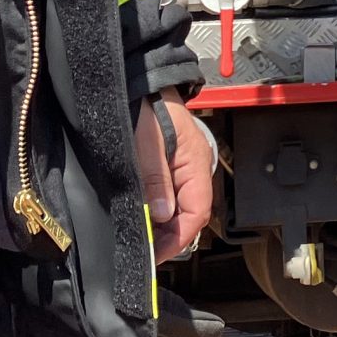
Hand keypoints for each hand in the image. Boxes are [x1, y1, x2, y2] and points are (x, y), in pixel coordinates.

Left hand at [133, 96, 215, 261]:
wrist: (142, 82)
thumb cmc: (147, 105)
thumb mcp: (148, 142)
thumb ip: (155, 178)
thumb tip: (163, 216)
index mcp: (196, 164)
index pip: (197, 213)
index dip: (178, 237)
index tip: (156, 254)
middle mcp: (194, 169)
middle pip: (188, 214)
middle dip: (168, 236)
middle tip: (144, 250)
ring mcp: (183, 168)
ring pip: (178, 207)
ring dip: (161, 224)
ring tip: (140, 236)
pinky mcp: (170, 166)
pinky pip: (169, 195)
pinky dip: (156, 210)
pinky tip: (141, 215)